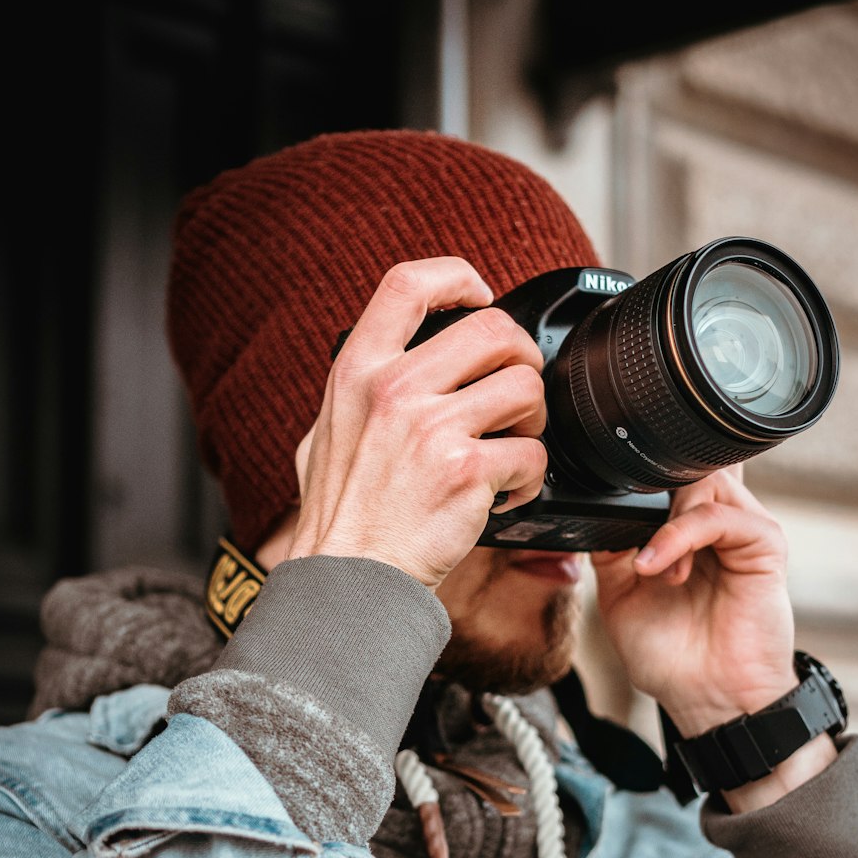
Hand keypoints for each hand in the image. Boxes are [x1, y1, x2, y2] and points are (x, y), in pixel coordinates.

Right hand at [283, 258, 547, 588]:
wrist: (347, 580)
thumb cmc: (339, 517)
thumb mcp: (324, 434)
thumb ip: (358, 393)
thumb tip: (386, 364)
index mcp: (357, 371)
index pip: (408, 283)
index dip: (457, 277)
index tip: (480, 296)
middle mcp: (393, 390)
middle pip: (493, 328)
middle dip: (522, 357)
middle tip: (517, 392)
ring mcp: (431, 429)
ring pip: (524, 388)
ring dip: (533, 420)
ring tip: (513, 447)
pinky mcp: (466, 472)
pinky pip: (532, 454)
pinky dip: (531, 478)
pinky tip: (507, 494)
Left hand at [592, 470, 836, 807]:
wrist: (707, 699)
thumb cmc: (671, 656)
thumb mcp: (617, 593)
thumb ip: (610, 546)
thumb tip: (597, 510)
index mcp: (685, 529)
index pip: (667, 473)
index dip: (636, 481)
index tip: (605, 506)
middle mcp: (716, 522)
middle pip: (685, 465)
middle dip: (649, 497)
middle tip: (633, 547)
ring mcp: (742, 529)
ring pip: (703, 480)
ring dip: (665, 521)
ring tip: (652, 569)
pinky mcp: (764, 544)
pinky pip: (721, 515)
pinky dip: (682, 535)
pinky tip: (665, 570)